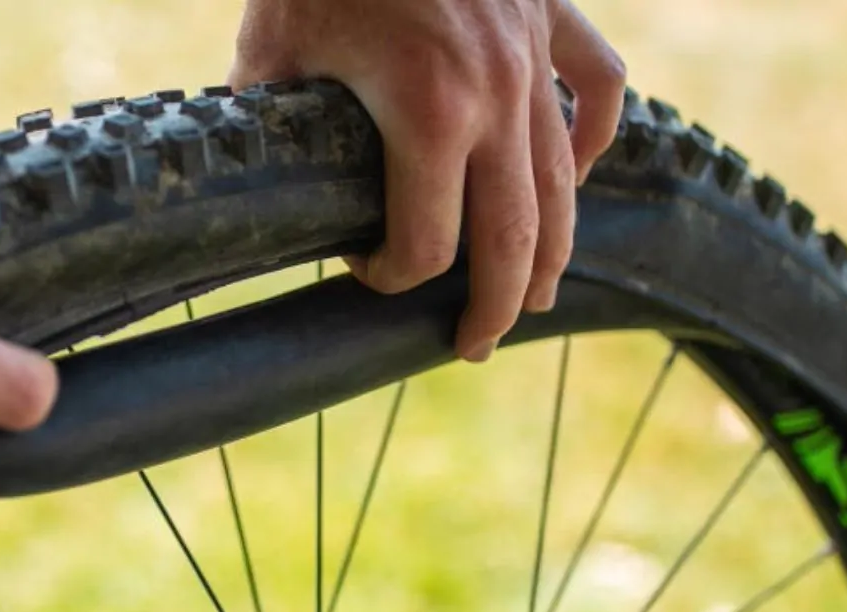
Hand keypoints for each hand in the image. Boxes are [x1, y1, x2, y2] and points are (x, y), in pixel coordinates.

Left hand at [231, 0, 625, 361]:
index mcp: (426, 114)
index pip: (426, 244)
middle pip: (511, 239)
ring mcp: (532, 55)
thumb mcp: (269, 53)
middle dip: (491, 306)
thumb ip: (269, 133)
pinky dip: (593, 139)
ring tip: (535, 297)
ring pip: (565, 183)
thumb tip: (249, 191)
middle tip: (472, 344)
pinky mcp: (551, 13)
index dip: (390, 277)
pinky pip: (596, 90)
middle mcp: (496, 97)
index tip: (361, 271)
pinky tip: (576, 174)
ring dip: (552, 251)